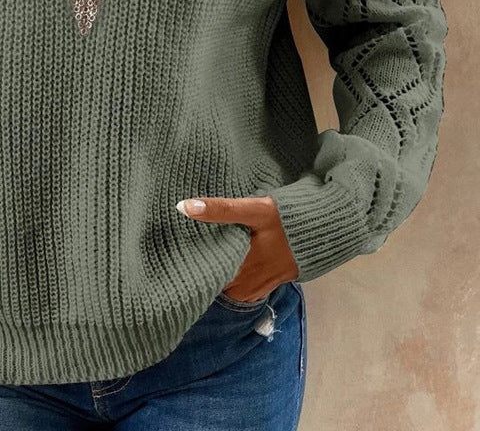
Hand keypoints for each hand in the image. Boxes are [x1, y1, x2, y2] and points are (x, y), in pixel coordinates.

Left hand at [176, 195, 299, 301]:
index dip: (186, 264)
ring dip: (212, 268)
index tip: (172, 250)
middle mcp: (245, 287)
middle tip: (179, 246)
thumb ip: (220, 209)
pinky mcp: (263, 284)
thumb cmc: (286, 220)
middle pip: (211, 280)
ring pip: (224, 283)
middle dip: (197, 265)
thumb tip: (183, 207)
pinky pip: (237, 283)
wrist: (323, 230)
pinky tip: (220, 253)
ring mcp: (255, 288)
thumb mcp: (253, 210)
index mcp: (239, 272)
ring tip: (195, 249)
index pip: (202, 276)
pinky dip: (227, 271)